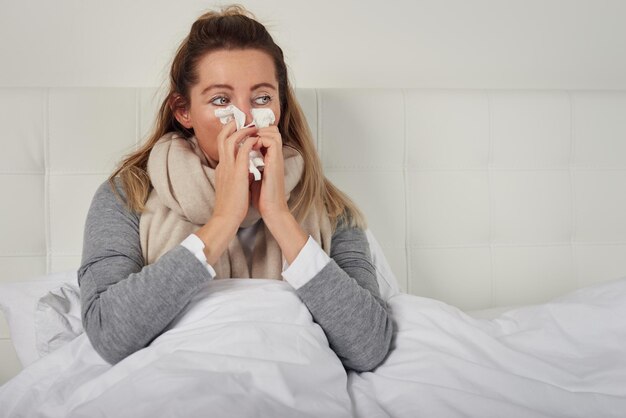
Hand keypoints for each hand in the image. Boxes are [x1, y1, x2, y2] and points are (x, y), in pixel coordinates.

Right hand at [212, 121, 258, 225]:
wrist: (226, 219)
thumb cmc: (231, 207)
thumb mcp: (232, 187)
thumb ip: (236, 176)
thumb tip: (246, 171)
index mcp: (221, 169)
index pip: (222, 146)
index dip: (230, 135)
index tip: (239, 130)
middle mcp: (222, 165)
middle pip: (222, 137)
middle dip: (231, 126)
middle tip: (243, 121)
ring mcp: (228, 168)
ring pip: (230, 140)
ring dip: (241, 131)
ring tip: (252, 126)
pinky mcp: (236, 173)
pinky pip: (242, 151)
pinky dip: (249, 142)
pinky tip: (256, 139)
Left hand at [249, 126, 307, 263]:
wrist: (271, 210)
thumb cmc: (262, 198)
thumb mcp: (253, 178)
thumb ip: (250, 168)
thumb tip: (239, 164)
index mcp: (268, 159)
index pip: (265, 135)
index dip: (255, 132)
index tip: (243, 135)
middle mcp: (274, 156)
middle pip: (271, 129)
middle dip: (257, 128)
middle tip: (246, 133)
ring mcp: (276, 158)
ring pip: (273, 131)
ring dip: (259, 132)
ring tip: (249, 139)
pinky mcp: (276, 162)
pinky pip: (271, 141)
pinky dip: (260, 139)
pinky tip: (251, 147)